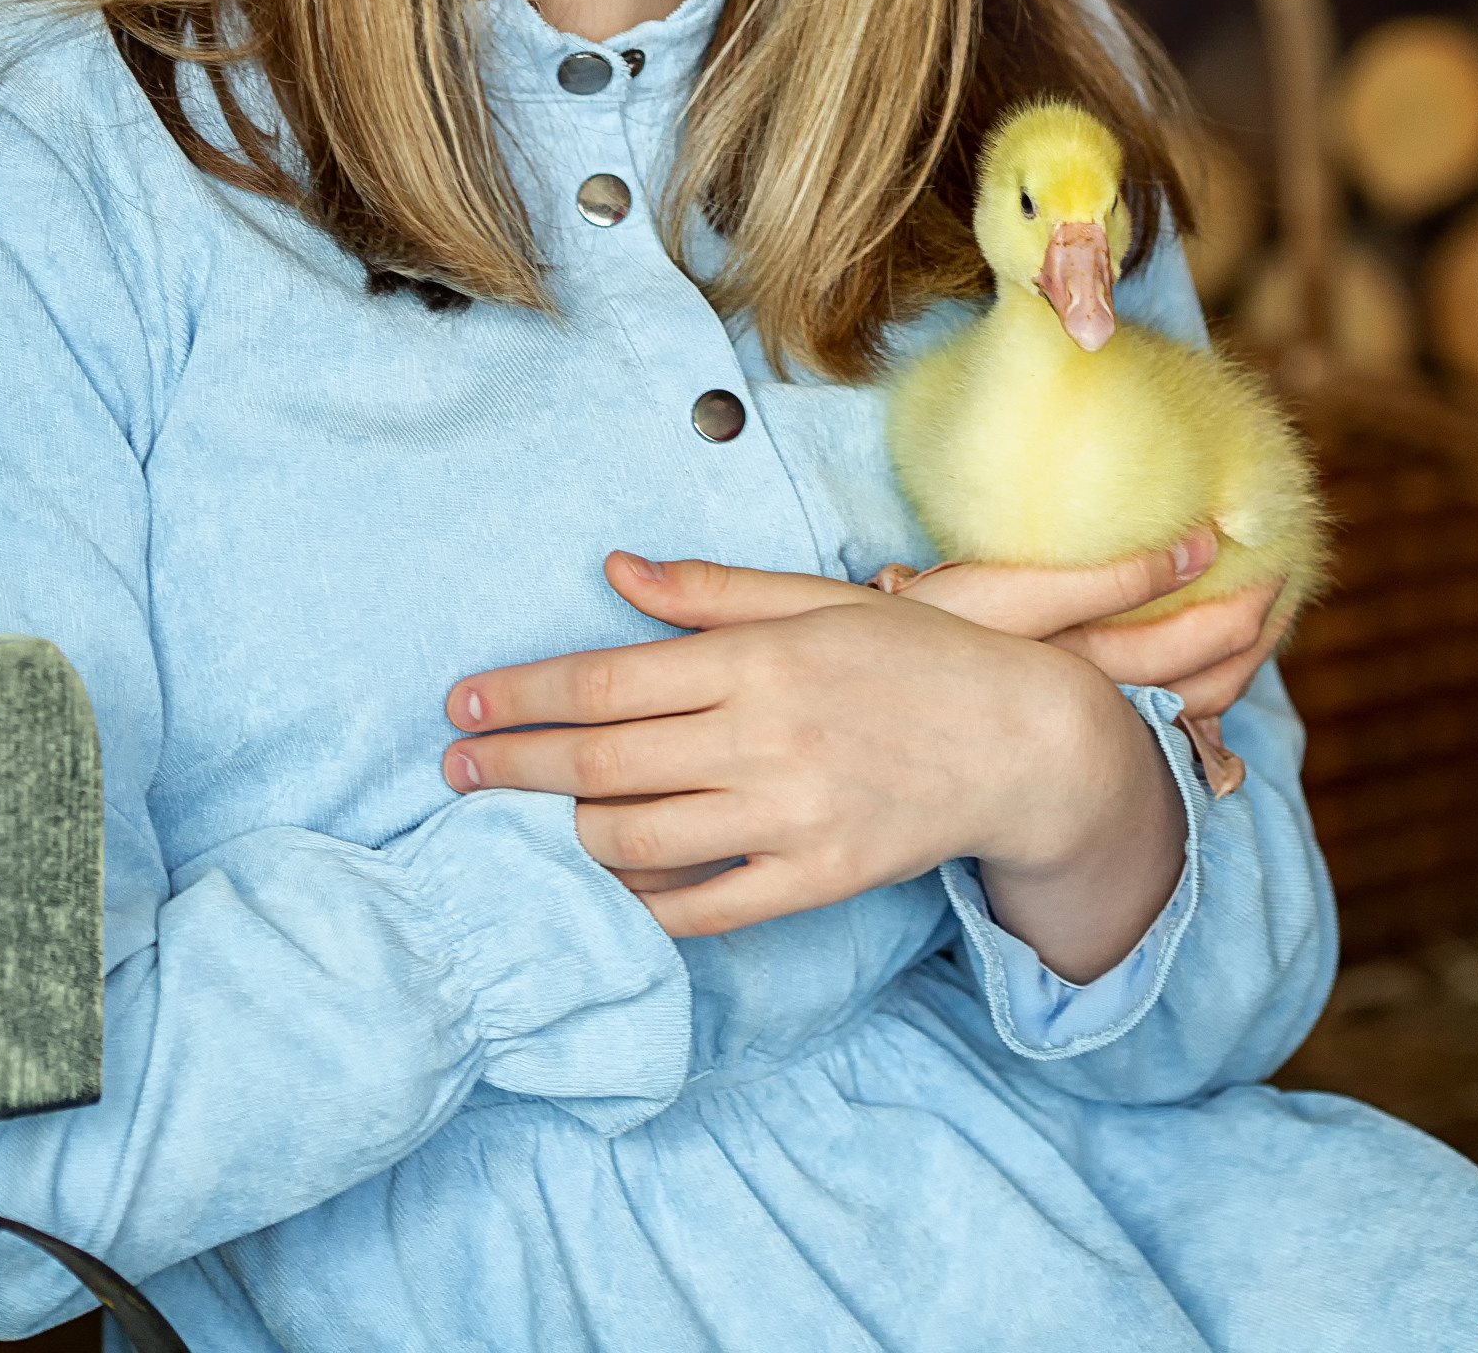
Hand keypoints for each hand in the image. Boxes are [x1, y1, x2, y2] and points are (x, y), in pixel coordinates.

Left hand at [439, 545, 1204, 946]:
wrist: (1023, 742)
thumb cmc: (914, 658)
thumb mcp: (815, 601)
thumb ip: (711, 592)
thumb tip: (616, 571)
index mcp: (758, 660)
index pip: (609, 681)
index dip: (526, 694)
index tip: (464, 702)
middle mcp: (763, 738)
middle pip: (604, 763)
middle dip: (514, 765)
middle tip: (453, 766)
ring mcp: (788, 817)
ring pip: (639, 838)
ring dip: (563, 832)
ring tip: (521, 820)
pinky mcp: (815, 879)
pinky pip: (701, 906)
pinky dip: (639, 900)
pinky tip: (600, 884)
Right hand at [889, 532, 1289, 729]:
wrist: (873, 705)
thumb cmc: (934, 634)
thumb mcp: (1012, 595)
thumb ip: (1110, 577)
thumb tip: (1198, 549)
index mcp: (1098, 671)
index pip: (1201, 647)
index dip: (1246, 608)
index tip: (1268, 557)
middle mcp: (1108, 715)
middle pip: (1210, 688)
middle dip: (1253, 639)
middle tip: (1279, 587)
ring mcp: (1093, 732)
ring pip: (1190, 715)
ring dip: (1234, 671)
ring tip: (1254, 624)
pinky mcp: (1072, 733)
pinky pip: (1160, 727)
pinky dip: (1196, 705)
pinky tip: (1200, 685)